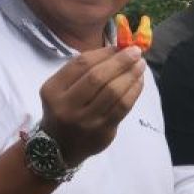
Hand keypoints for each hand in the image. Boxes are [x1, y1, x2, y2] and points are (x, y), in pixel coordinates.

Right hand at [39, 45, 145, 166]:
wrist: (59, 147)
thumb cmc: (64, 109)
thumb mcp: (61, 88)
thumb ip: (83, 70)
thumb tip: (117, 50)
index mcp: (53, 90)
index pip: (81, 64)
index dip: (104, 52)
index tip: (120, 46)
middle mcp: (66, 106)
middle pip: (98, 77)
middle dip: (120, 62)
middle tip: (136, 52)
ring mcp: (84, 121)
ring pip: (113, 93)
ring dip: (131, 75)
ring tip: (140, 66)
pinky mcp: (101, 132)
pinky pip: (122, 108)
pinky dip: (134, 92)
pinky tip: (139, 82)